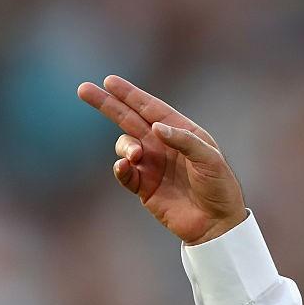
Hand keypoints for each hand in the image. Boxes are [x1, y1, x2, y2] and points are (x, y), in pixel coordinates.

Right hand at [77, 75, 246, 244]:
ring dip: (125, 145)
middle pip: (129, 119)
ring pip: (125, 144)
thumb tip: (156, 126)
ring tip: (135, 155)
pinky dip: (120, 168)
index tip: (109, 81)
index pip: (150, 108)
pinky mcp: (144, 187)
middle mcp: (163, 144)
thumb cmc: (219, 186)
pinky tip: (125, 166)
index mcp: (181, 131)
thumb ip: (184, 140)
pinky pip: (125, 173)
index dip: (130, 94)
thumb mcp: (209, 159)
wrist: (216, 223)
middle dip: (107, 104)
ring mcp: (152, 165)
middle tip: (84, 89)